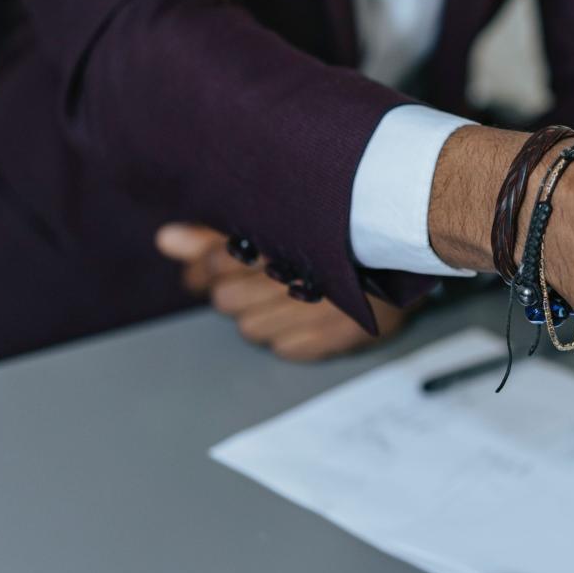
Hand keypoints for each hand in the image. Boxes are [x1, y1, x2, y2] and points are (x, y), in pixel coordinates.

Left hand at [155, 224, 408, 360]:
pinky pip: (286, 349)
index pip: (218, 261)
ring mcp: (325, 309)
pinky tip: (304, 314)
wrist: (410, 236)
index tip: (214, 265)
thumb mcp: (274, 223)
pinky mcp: (342, 336)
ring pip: (251, 330)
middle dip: (232, 291)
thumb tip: (163, 240)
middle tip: (255, 279)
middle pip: (227, 301)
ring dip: (258, 316)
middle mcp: (303, 273)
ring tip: (283, 296)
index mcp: (285, 237)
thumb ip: (214, 235)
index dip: (207, 266)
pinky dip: (289, 335)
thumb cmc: (336, 231)